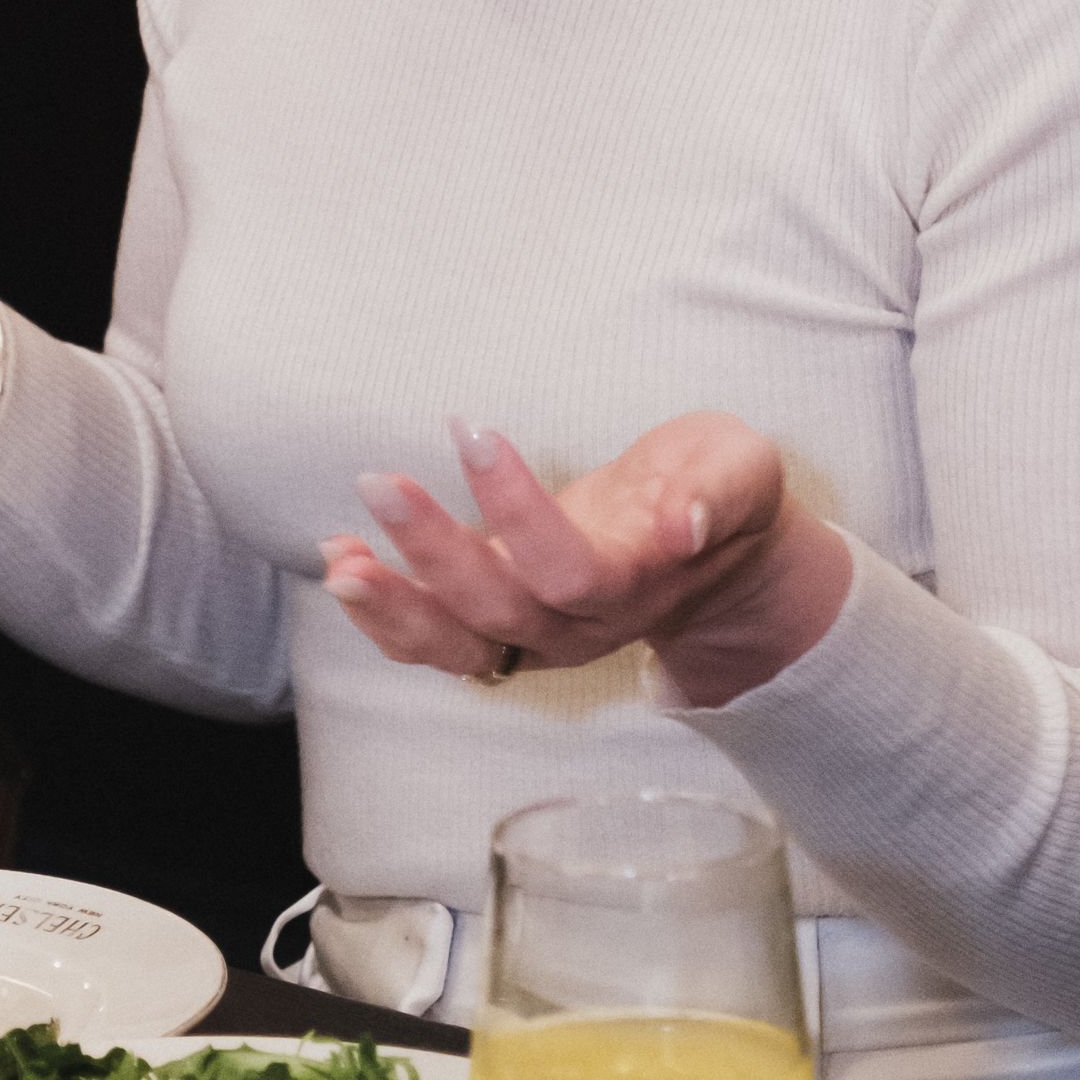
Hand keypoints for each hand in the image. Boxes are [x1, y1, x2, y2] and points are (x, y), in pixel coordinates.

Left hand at [321, 413, 850, 705]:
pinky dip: (384, 613)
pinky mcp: (499, 628)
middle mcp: (578, 626)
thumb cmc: (716, 494)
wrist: (710, 551)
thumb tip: (682, 528)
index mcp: (633, 585)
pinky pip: (435, 643)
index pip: (569, 570)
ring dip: (392, 607)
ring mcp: (535, 636)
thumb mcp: (740, 471)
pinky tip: (343, 560)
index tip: (475, 432)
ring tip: (339, 557)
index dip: (518, 510)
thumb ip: (718, 495)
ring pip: (457, 647)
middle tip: (379, 482)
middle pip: (499, 612)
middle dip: (434, 552)